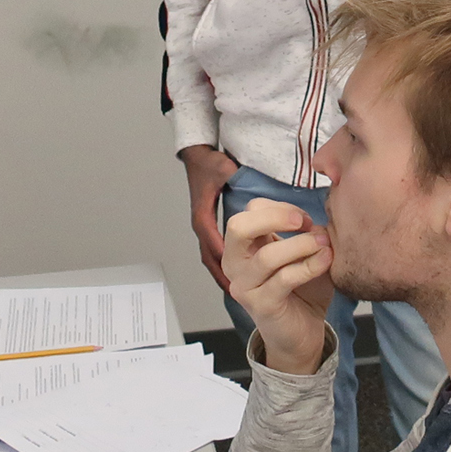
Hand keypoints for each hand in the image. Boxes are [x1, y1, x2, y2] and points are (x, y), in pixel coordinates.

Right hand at [180, 144, 237, 289]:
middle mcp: (202, 226)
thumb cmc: (209, 162)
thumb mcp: (223, 169)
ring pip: (212, 258)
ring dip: (224, 274)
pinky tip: (236, 275)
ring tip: (239, 294)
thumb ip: (236, 178)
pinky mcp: (208, 226)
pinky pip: (215, 251)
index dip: (228, 262)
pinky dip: (223, 265)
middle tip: (241, 296)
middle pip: (211, 258)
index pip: (214, 244)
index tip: (239, 278)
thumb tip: (253, 191)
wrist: (197, 156)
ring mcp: (204, 227)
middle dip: (225, 277)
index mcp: (203, 216)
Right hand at [222, 198, 333, 374]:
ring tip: (325, 244)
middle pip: (238, 226)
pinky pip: (284, 279)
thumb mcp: (301, 255)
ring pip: (267, 256)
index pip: (251, 211)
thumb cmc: (302, 291)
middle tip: (304, 222)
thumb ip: (306, 235)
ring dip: (301, 244)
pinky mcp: (261, 305)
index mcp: (243, 246)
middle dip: (276, 217)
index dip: (280, 208)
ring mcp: (245, 287)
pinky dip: (309, 266)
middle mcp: (235, 264)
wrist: (301, 334)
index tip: (306, 220)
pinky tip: (326, 261)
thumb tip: (319, 223)